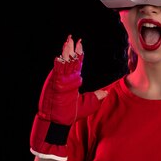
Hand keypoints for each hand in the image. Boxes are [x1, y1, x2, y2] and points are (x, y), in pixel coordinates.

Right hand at [30, 35, 107, 160]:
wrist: (57, 123)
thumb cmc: (71, 114)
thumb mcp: (88, 104)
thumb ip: (96, 96)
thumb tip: (107, 92)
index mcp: (72, 81)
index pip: (76, 64)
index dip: (79, 53)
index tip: (81, 42)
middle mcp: (65, 78)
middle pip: (69, 60)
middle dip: (71, 49)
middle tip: (73, 38)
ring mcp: (59, 81)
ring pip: (63, 63)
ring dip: (65, 52)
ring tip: (68, 41)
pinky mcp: (54, 85)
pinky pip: (57, 71)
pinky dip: (59, 63)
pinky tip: (61, 55)